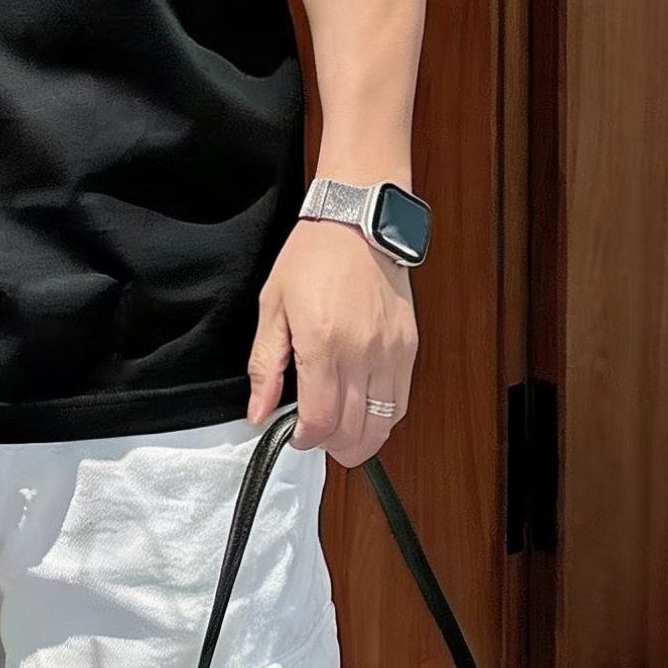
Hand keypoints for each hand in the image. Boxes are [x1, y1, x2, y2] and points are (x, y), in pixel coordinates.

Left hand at [245, 215, 417, 466]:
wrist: (356, 222)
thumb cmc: (312, 257)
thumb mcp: (273, 305)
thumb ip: (265, 365)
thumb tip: (258, 411)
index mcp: (322, 342)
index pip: (320, 420)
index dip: (305, 439)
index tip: (296, 435)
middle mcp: (361, 352)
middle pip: (353, 430)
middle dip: (331, 445)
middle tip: (316, 437)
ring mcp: (390, 352)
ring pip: (384, 424)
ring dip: (361, 440)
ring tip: (341, 435)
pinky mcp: (409, 347)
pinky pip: (401, 401)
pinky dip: (385, 418)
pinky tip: (367, 413)